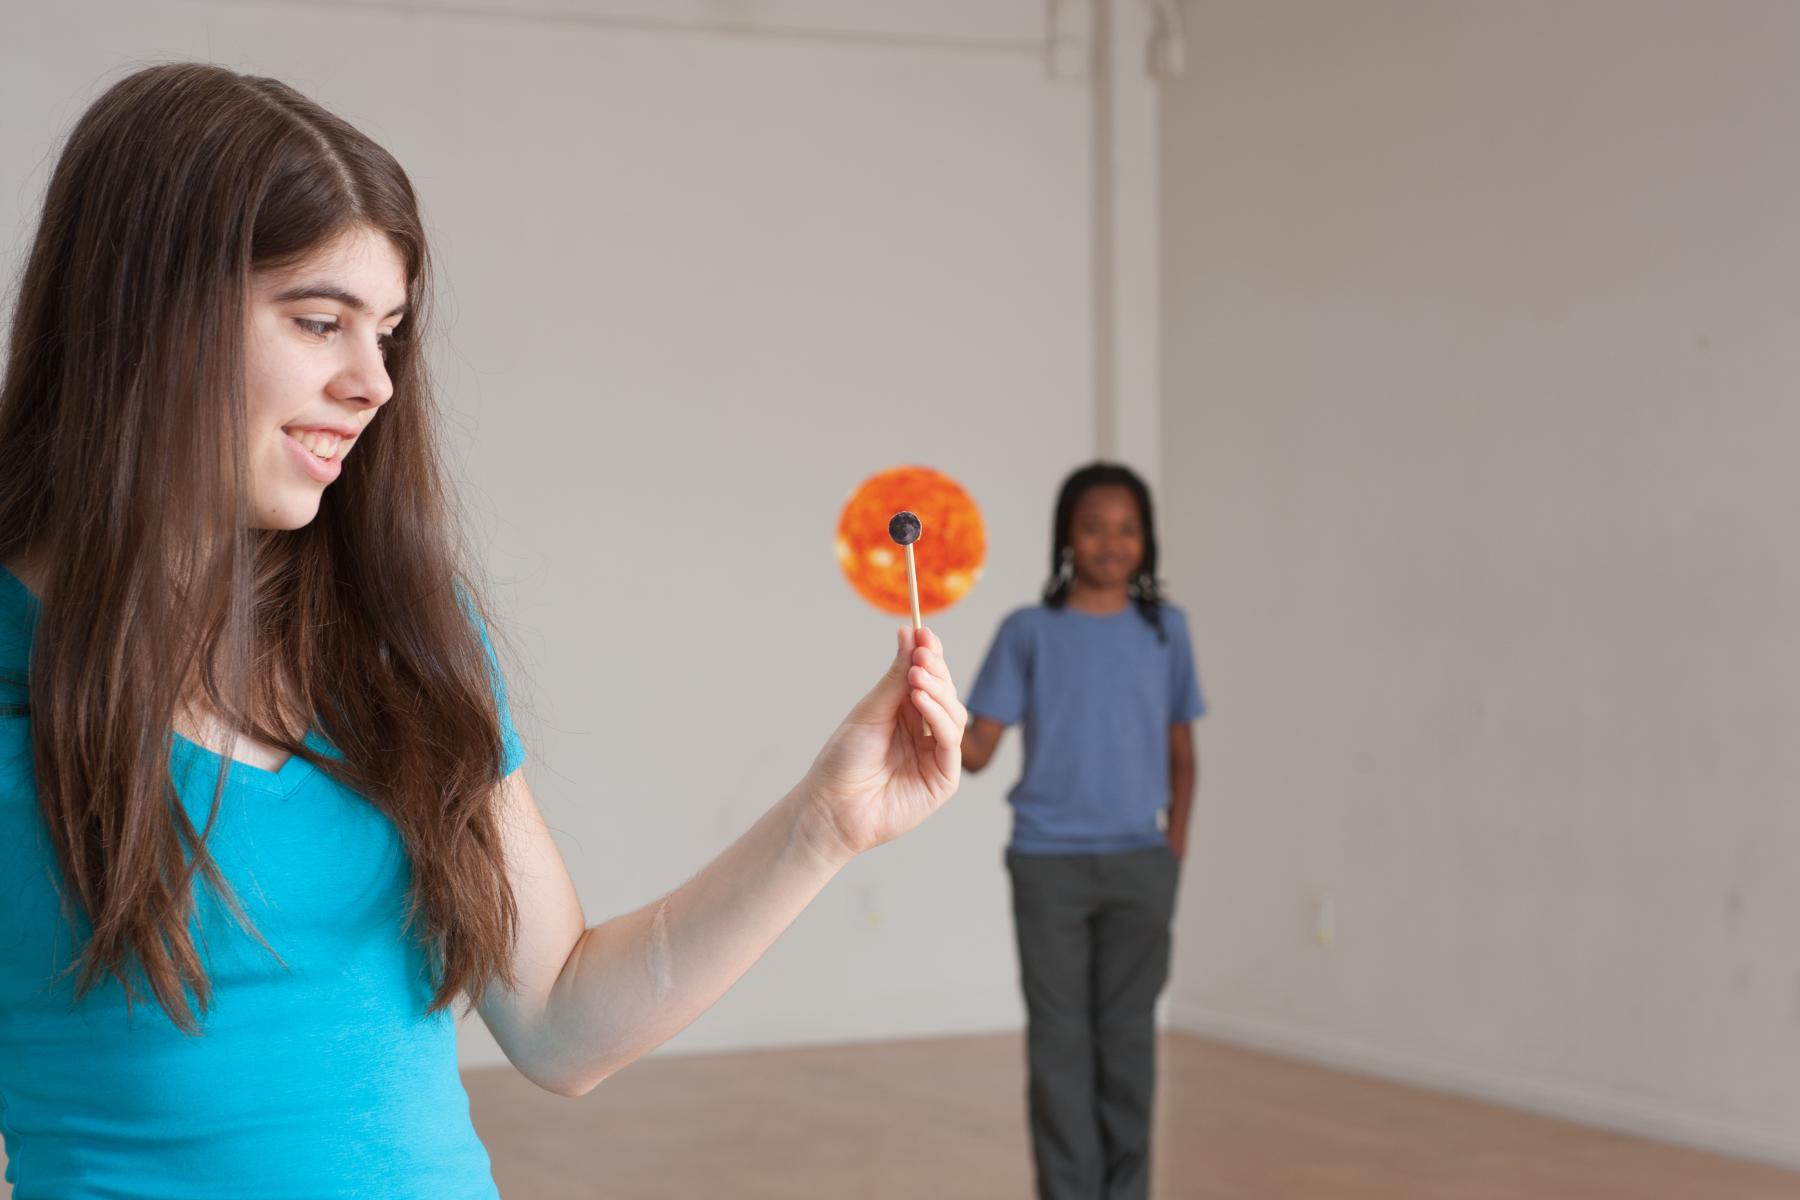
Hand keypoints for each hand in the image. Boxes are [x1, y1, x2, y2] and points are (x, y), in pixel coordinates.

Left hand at [800, 626, 965, 863]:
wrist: (830, 807)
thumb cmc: (843, 761)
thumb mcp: (870, 711)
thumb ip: (896, 677)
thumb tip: (911, 633)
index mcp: (906, 714)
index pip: (928, 679)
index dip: (929, 655)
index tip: (924, 632)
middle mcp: (924, 732)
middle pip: (945, 693)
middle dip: (936, 670)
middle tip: (921, 653)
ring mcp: (936, 756)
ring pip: (954, 714)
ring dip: (938, 691)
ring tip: (917, 675)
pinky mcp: (943, 779)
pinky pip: (951, 741)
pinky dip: (939, 717)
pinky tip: (921, 699)